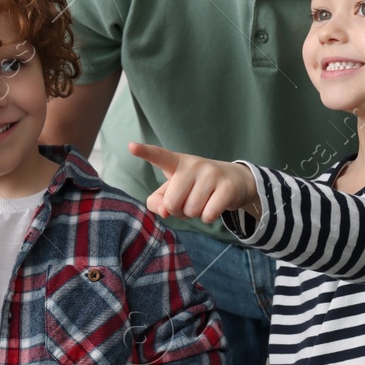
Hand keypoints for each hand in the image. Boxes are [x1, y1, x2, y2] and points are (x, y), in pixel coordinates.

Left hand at [129, 142, 257, 222]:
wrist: (234, 181)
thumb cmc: (196, 187)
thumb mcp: (174, 191)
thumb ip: (158, 201)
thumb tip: (164, 211)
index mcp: (175, 163)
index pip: (158, 156)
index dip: (144, 152)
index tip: (130, 146)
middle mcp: (193, 164)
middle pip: (171, 203)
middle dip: (179, 210)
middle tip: (189, 201)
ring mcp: (211, 173)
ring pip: (191, 211)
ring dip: (195, 214)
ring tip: (203, 201)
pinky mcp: (226, 186)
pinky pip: (208, 215)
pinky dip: (208, 218)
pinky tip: (214, 206)